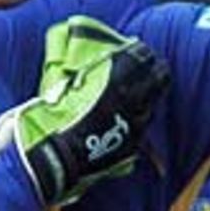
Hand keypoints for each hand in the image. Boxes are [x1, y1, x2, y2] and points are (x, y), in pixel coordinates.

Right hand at [0, 23, 169, 205]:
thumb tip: (93, 68)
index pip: (142, 56)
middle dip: (155, 73)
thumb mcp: (64, 84)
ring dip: (145, 99)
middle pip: (158, 79)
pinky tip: (126, 123)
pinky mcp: (132, 145)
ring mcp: (135, 123)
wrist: (54, 159)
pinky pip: (141, 128)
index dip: (140, 53)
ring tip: (135, 98)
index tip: (137, 51)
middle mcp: (132, 99)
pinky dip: (135, 122)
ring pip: (151, 105)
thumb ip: (86, 74)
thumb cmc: (51, 118)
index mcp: (116, 78)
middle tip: (149, 71)